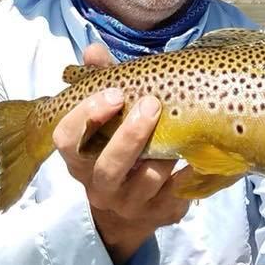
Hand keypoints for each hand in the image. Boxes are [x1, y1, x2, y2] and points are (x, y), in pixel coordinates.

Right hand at [52, 43, 193, 264]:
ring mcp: (130, 205)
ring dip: (164, 153)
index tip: (114, 93)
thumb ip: (102, 82)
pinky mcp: (160, 214)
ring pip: (147, 179)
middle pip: (108, 166)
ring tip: (178, 131)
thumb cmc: (117, 148)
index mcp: (79, 159)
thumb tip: (93, 50)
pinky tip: (197, 154)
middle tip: (152, 104)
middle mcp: (98, 186)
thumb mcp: (108, 118)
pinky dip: (188, 171)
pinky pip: (178, 192)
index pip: (66, 139)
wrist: (130, 210)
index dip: (87, 116)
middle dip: (131, 135)